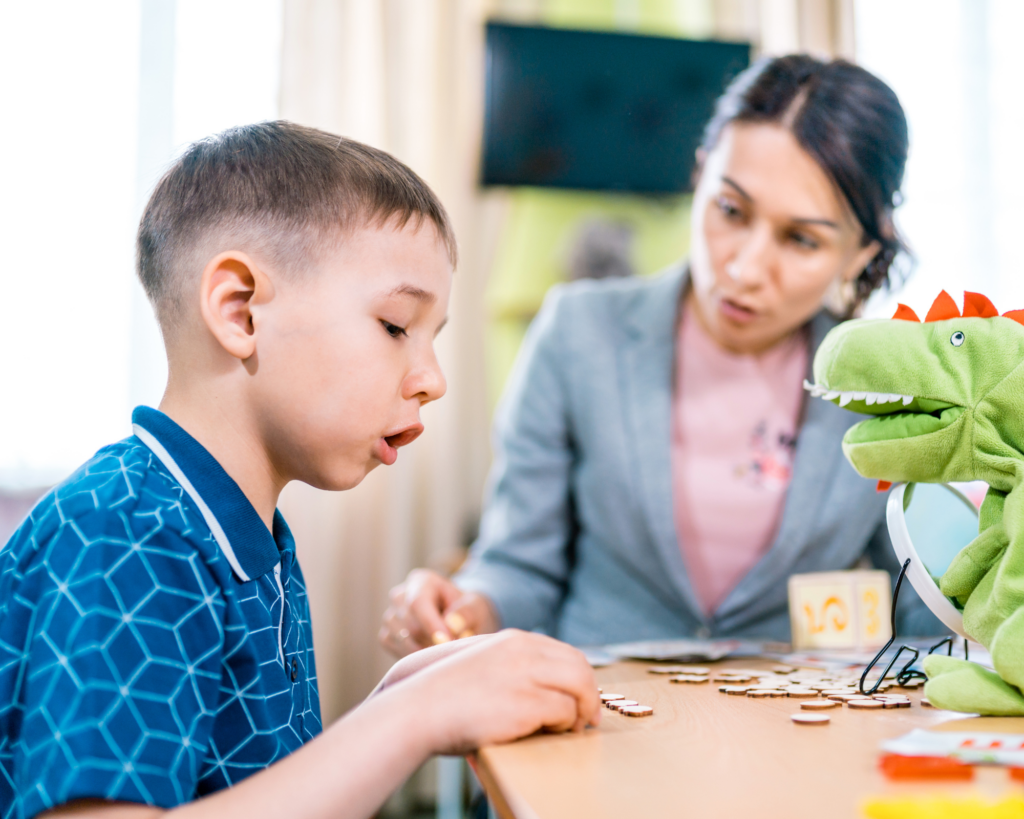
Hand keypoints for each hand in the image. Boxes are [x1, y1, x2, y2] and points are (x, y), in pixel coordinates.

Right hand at [380, 569, 498, 656]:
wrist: (458, 622)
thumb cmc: (467, 611)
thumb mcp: (475, 607)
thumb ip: (467, 613)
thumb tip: (452, 625)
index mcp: (421, 581)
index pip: (418, 602)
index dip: (431, 624)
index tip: (447, 641)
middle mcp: (400, 595)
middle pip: (409, 624)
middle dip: (432, 641)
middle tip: (452, 649)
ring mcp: (390, 615)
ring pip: (401, 638)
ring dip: (423, 650)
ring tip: (443, 649)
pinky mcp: (387, 634)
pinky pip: (395, 648)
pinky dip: (412, 656)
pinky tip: (428, 653)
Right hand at [404, 630, 600, 754]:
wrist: (419, 709)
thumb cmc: (443, 695)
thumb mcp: (478, 663)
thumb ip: (506, 665)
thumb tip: (536, 684)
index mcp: (513, 640)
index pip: (565, 653)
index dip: (580, 677)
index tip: (581, 698)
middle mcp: (524, 651)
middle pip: (580, 666)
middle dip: (590, 693)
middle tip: (588, 717)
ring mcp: (526, 674)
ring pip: (581, 686)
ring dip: (582, 710)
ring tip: (572, 728)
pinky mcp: (527, 702)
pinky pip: (565, 712)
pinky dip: (564, 725)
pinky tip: (551, 732)